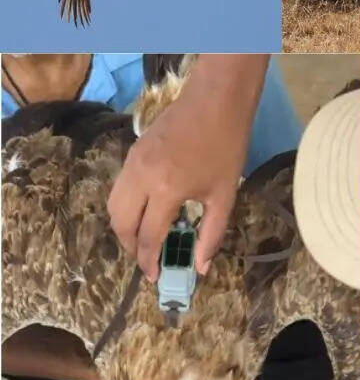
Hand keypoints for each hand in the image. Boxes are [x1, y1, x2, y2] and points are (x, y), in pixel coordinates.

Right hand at [108, 55, 266, 280]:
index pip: (147, 236)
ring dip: (123, 227)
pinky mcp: (132, 152)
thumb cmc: (226, 148)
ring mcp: (132, 163)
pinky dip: (125, 206)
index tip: (153, 276)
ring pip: (113, 204)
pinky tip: (146, 213)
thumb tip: (201, 267)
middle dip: (130, 246)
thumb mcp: (225, 195)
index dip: (148, 261)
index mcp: (165, 190)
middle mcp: (140, 178)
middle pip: (120, 223)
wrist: (216, 102)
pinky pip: (119, 188)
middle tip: (146, 259)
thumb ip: (211, 234)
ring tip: (143, 240)